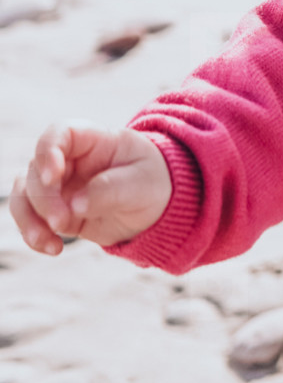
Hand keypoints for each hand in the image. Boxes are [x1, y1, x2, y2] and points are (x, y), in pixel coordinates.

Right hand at [11, 123, 172, 254]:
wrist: (158, 205)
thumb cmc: (152, 181)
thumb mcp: (142, 183)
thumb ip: (110, 189)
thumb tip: (75, 205)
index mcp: (91, 139)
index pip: (58, 134)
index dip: (48, 152)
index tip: (52, 177)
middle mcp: (67, 159)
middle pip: (36, 170)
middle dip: (43, 199)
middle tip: (62, 222)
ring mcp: (59, 185)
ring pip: (24, 195)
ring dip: (29, 220)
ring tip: (47, 242)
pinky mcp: (56, 211)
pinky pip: (31, 220)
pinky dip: (35, 235)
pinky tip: (52, 248)